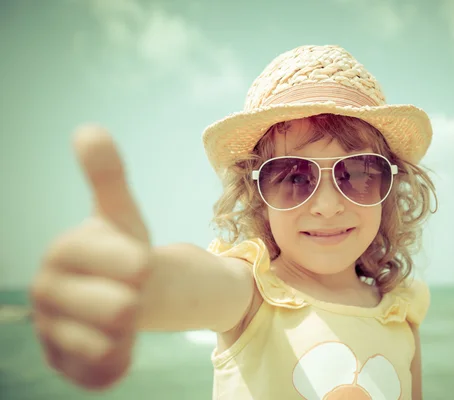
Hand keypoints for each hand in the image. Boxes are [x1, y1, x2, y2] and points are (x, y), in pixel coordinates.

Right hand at [30, 125, 151, 389]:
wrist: (118, 291)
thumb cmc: (120, 248)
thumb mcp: (121, 213)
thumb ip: (106, 176)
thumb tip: (88, 129)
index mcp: (62, 252)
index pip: (102, 259)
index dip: (129, 261)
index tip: (143, 264)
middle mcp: (47, 293)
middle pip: (113, 307)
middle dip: (135, 299)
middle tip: (133, 294)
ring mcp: (52, 331)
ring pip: (104, 344)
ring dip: (128, 333)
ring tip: (125, 320)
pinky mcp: (63, 363)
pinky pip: (95, 375)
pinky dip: (115, 366)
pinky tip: (122, 351)